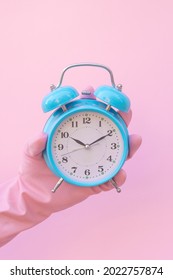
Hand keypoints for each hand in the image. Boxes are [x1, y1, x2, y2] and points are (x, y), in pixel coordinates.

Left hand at [19, 109, 141, 213]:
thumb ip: (33, 144)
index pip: (87, 114)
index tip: (93, 93)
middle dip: (121, 117)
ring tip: (133, 140)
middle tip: (124, 111)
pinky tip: (119, 173)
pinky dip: (118, 176)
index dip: (93, 101)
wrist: (35, 196)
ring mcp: (95, 162)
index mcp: (74, 134)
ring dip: (129, 145)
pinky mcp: (96, 181)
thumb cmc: (33, 170)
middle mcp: (88, 145)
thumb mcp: (29, 153)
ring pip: (118, 152)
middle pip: (110, 129)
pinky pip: (112, 178)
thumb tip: (42, 135)